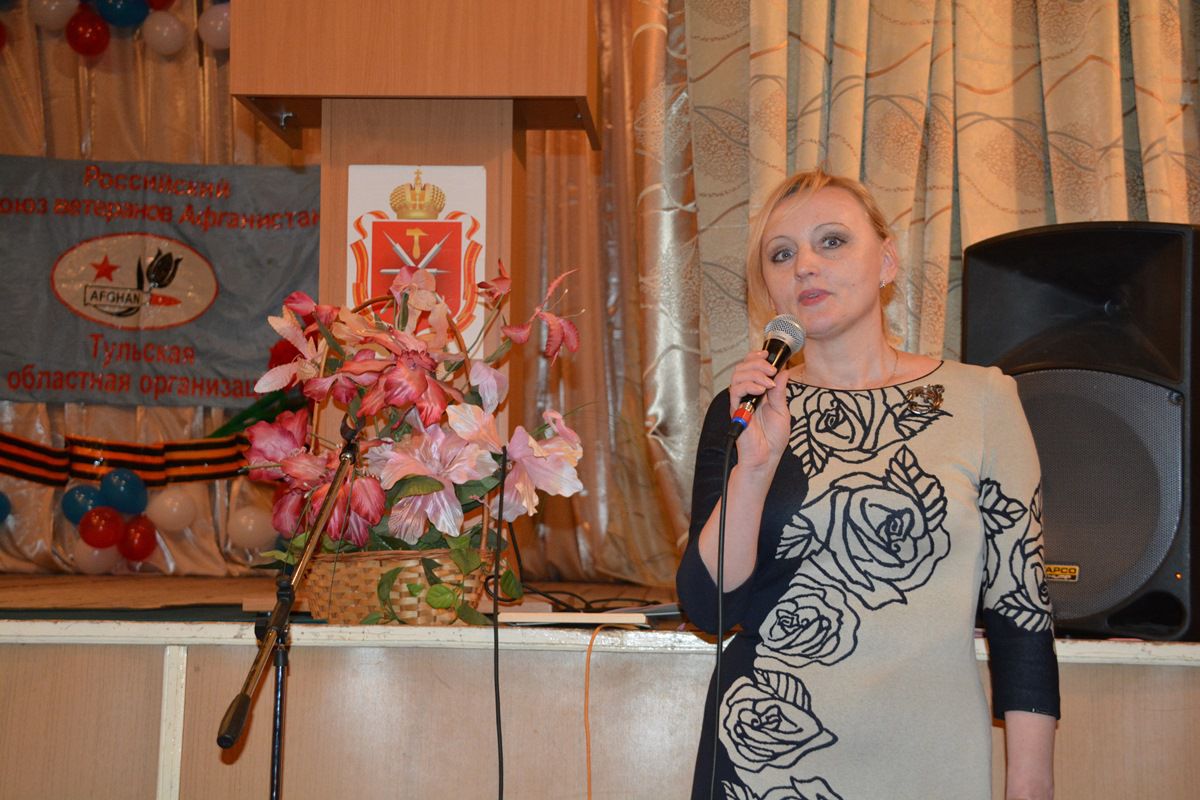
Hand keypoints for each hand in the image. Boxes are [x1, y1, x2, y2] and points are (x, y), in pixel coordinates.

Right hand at [728, 349, 790, 469]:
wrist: (766, 456)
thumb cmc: (773, 438)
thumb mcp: (782, 410)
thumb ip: (780, 391)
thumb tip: (783, 372)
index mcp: (758, 392)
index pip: (751, 367)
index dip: (756, 357)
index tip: (767, 354)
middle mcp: (747, 395)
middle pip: (743, 367)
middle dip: (757, 363)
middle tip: (771, 370)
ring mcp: (740, 402)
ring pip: (738, 375)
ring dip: (755, 373)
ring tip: (768, 383)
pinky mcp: (735, 410)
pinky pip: (736, 390)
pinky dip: (749, 385)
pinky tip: (761, 390)